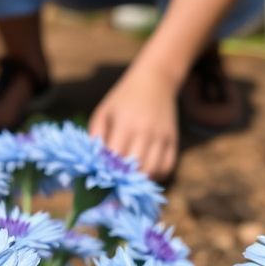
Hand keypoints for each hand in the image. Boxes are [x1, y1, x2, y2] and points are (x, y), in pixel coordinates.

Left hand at [88, 66, 178, 180]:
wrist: (155, 80)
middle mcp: (146, 131)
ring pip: (154, 171)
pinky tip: (145, 172)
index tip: (101, 178)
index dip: (108, 171)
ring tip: (129, 180)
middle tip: (115, 184)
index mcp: (125, 124)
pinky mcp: (173, 140)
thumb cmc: (122, 99)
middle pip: (136, 168)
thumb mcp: (103, 112)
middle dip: (124, 180)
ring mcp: (162, 137)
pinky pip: (167, 167)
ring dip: (140, 180)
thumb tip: (91, 162)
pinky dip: (157, 175)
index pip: (117, 157)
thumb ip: (95, 136)